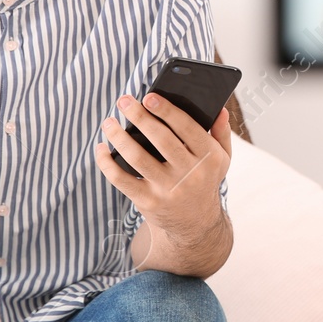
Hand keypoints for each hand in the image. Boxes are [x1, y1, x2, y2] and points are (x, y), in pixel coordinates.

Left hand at [94, 93, 231, 237]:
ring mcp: (167, 189)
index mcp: (208, 157)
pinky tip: (101, 148)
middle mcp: (189, 174)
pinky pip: (122, 179)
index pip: (187, 128)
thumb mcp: (221, 159)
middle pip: (160, 139)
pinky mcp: (148, 201)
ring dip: (119, 137)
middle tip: (123, 101)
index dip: (167, 111)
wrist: (196, 224)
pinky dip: (106, 163)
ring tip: (109, 122)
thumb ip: (220, 132)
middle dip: (139, 117)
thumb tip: (220, 109)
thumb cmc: (204, 180)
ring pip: (137, 157)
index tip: (149, 97)